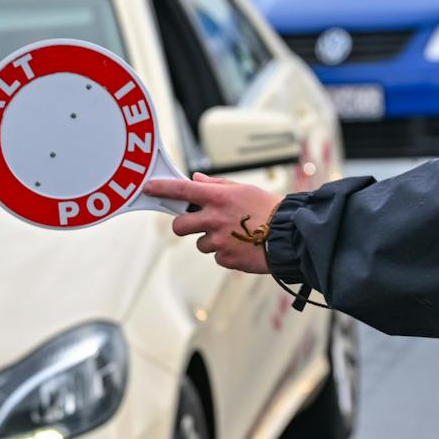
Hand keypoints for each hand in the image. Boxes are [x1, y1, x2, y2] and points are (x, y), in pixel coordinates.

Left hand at [143, 172, 280, 274]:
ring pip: (200, 243)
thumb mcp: (244, 190)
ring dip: (211, 241)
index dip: (162, 188)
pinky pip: (217, 256)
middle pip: (179, 226)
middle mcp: (214, 219)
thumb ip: (216, 185)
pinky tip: (243, 246)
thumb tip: (196, 179)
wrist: (290, 236)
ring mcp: (218, 241)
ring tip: (235, 236)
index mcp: (218, 198)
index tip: (148, 187)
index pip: (182, 190)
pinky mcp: (225, 259)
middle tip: (198, 224)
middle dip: (184, 226)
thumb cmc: (269, 208)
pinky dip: (227, 253)